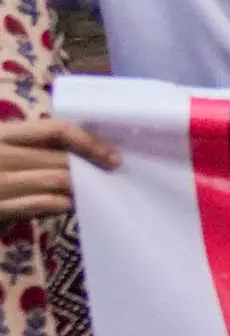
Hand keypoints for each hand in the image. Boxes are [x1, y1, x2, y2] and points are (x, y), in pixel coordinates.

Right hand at [0, 115, 117, 223]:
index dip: (89, 142)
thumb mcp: (5, 151)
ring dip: (80, 189)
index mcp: (0, 133)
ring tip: (91, 193)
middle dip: (89, 170)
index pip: (56, 129)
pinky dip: (62, 205)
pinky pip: (43, 204)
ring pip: (58, 181)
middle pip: (61, 159)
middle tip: (109, 179)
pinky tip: (67, 206)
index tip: (112, 156)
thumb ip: (34, 150)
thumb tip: (87, 152)